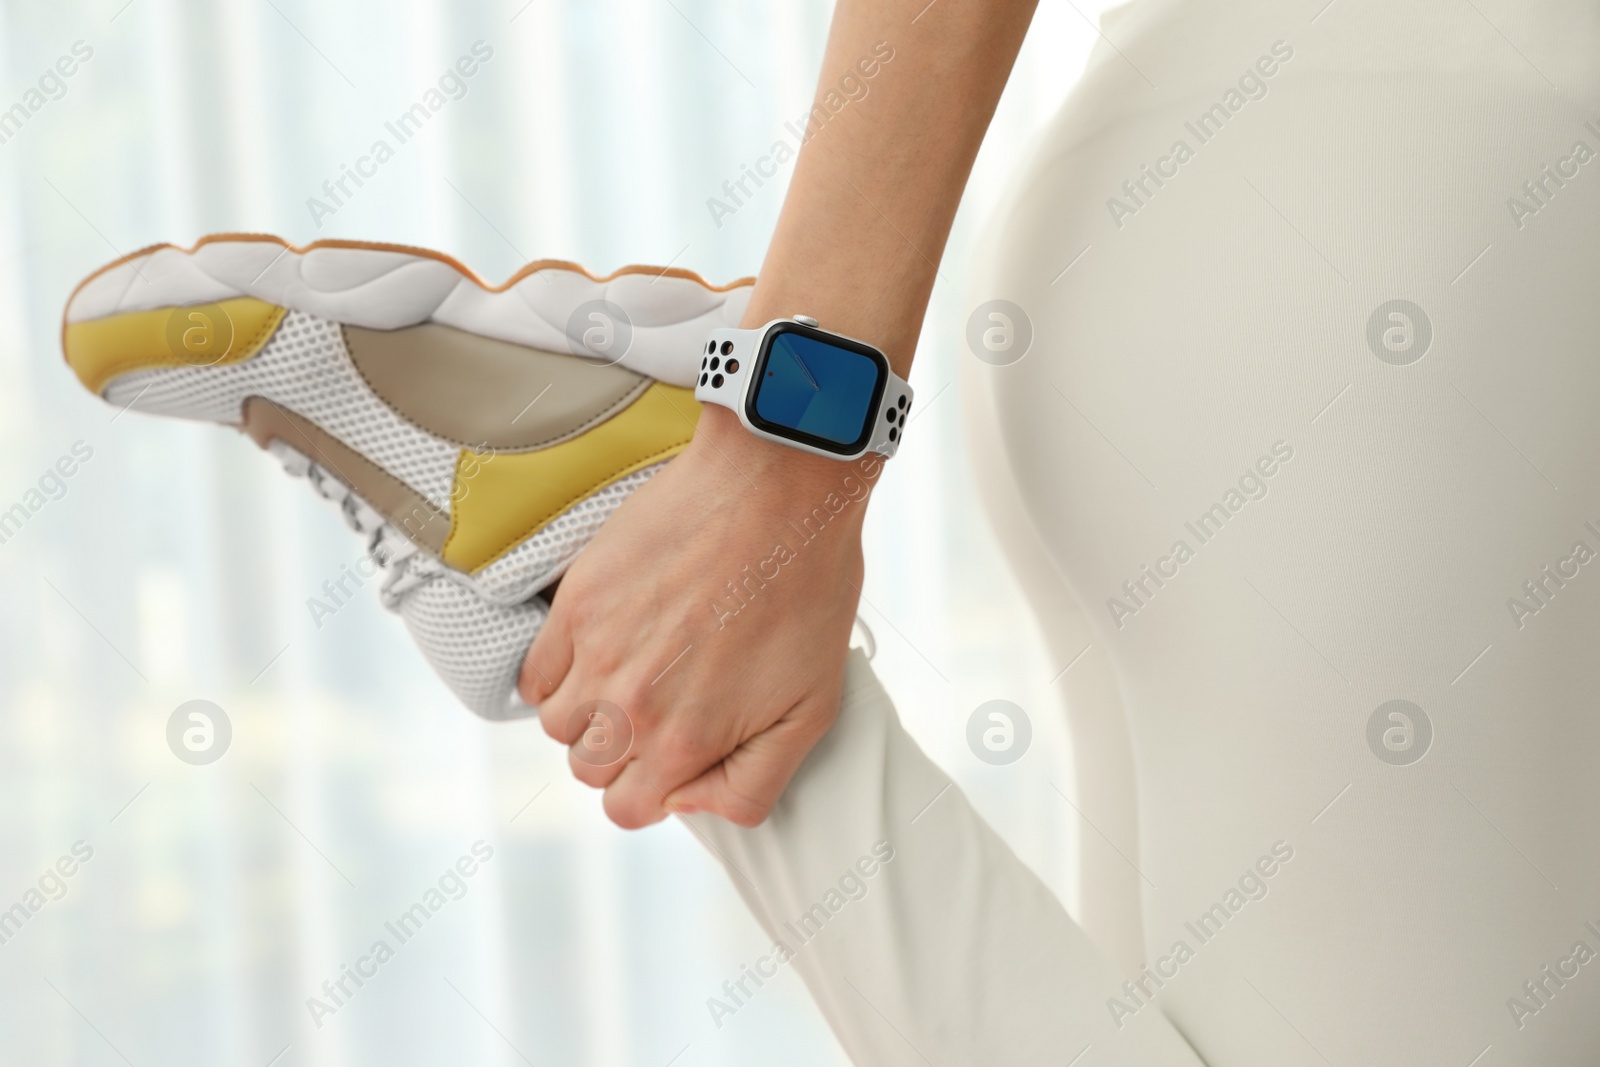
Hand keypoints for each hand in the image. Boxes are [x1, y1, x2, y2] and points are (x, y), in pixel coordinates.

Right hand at [519, 405, 878, 827]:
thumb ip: (752, 782)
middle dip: (624, 753)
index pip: (627, 810)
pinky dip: (558, 674)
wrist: (779, 491)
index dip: (652, 790)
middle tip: (665, 706)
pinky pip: (535, 673)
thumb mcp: (811, 710)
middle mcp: (628, 710)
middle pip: (589, 771)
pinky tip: (599, 649)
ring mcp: (594, 655)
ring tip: (634, 675)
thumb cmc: (806, 593)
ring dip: (588, 714)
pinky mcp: (576, 602)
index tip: (675, 755)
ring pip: (558, 726)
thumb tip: (693, 805)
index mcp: (684, 744)